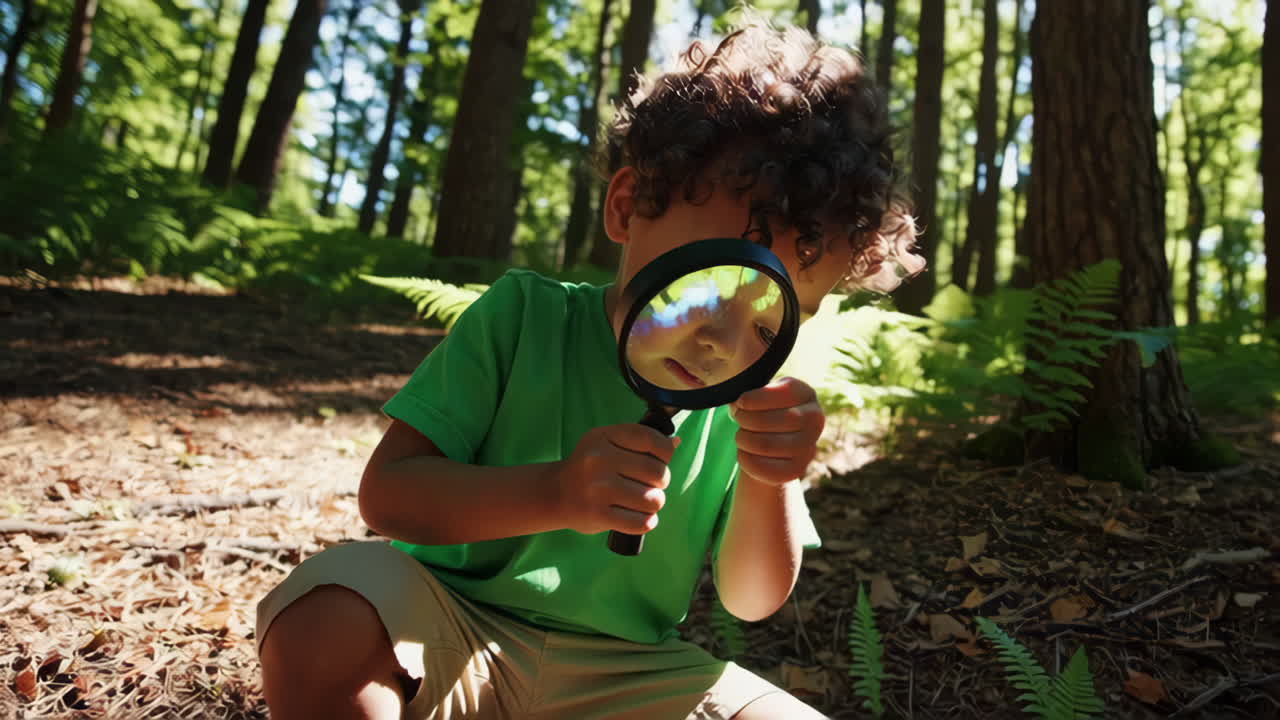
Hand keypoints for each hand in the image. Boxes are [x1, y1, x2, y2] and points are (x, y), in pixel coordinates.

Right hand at [550, 424, 678, 535]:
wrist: (555, 494)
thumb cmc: (590, 468)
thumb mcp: (607, 443)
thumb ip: (640, 441)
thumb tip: (675, 442)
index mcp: (603, 436)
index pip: (650, 439)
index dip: (666, 451)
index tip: (662, 459)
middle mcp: (599, 460)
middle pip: (657, 472)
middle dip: (661, 482)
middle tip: (649, 485)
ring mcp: (598, 489)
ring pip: (653, 500)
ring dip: (654, 504)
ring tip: (642, 501)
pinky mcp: (598, 515)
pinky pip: (642, 522)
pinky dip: (647, 522)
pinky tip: (638, 517)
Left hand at [731, 377, 824, 485]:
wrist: (777, 442)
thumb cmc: (766, 410)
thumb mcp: (761, 395)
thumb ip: (751, 395)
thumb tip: (737, 405)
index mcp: (806, 394)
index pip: (782, 393)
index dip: (755, 398)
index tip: (740, 402)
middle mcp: (814, 420)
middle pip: (768, 420)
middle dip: (744, 419)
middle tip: (738, 418)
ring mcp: (809, 446)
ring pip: (764, 445)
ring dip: (743, 439)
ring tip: (741, 436)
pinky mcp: (797, 470)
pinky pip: (763, 467)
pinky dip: (745, 459)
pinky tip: (744, 452)